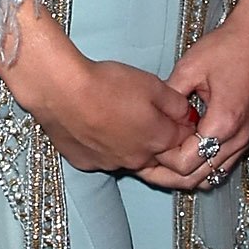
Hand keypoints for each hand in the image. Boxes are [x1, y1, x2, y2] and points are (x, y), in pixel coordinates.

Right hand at [0, 1, 196, 177]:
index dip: (184, 125)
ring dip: (130, 143)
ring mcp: (110, 163)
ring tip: (117, 116)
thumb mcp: (152, 84)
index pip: (185, 141)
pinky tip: (95, 125)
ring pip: (129, 158)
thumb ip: (176, 103)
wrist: (60, 90)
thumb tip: (187, 115)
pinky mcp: (85, 162)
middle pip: (159, 156)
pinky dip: (103, 146)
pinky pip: (102, 157)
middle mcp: (137, 159)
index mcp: (158, 140)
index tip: (178, 113)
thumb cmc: (106, 84)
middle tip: (146, 115)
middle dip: (160, 139)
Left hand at [141, 0, 248, 191]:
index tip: (146, 145)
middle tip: (146, 161)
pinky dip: (203, 164)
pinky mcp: (248, 135)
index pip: (184, 163)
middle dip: (169, 173)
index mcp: (221, 123)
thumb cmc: (229, 47)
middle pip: (197, 178)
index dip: (160, 158)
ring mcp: (245, 139)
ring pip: (211, 175)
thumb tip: (151, 115)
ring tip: (164, 159)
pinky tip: (185, 151)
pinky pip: (223, 163)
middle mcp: (237, 138)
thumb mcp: (189, 68)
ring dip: (186, 172)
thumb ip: (168, 98)